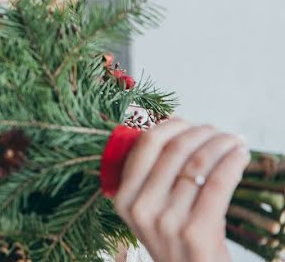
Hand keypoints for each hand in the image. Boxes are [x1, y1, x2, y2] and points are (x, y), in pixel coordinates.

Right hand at [112, 118, 249, 261]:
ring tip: (233, 142)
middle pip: (174, 149)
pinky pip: (218, 183)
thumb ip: (150, 178)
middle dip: (201, 132)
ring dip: (221, 145)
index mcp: (124, 198)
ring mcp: (167, 221)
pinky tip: (240, 157)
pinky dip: (233, 163)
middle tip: (217, 132)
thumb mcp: (148, 212)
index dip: (170, 126)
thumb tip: (175, 130)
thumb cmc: (176, 242)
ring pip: (198, 163)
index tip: (188, 123)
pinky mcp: (196, 231)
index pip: (145, 145)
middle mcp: (141, 208)